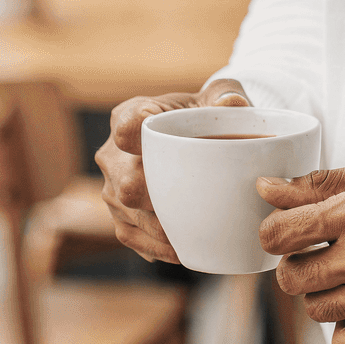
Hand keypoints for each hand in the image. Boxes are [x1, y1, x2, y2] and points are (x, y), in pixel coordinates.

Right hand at [96, 78, 250, 262]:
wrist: (194, 139)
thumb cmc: (204, 114)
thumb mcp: (218, 96)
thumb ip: (226, 95)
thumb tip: (232, 104)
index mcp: (130, 115)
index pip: (126, 127)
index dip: (139, 138)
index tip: (163, 145)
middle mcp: (113, 154)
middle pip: (126, 182)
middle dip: (159, 196)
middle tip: (195, 203)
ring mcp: (112, 188)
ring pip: (128, 214)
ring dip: (163, 228)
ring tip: (199, 234)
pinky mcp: (119, 215)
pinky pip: (132, 236)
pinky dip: (158, 245)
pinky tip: (185, 248)